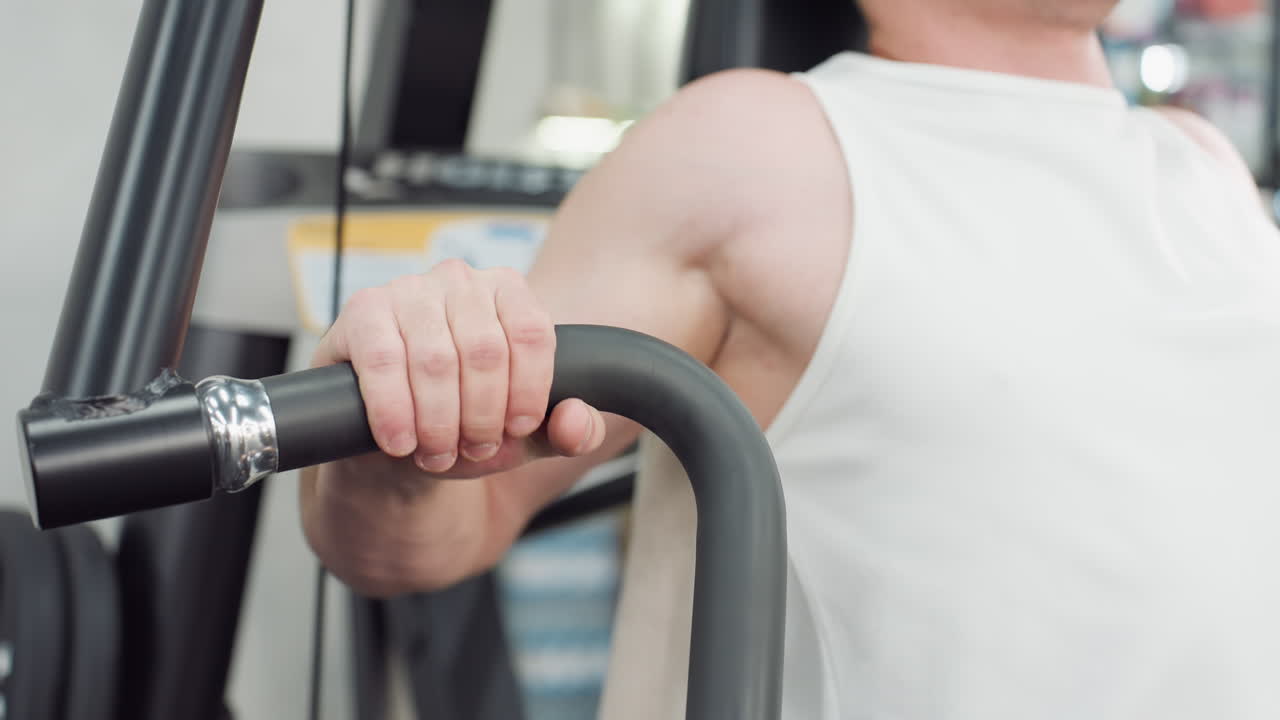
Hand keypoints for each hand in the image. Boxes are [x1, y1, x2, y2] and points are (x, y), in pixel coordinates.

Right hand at [312, 259, 606, 476]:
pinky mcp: (363, 311)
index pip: (532, 332)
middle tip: (472, 450)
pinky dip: (394, 410)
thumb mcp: (527, 437)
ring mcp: (409, 290)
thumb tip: (576, 420)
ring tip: (437, 453)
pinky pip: (383, 360)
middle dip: (481, 416)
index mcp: (508, 293)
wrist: (398, 440)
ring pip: (435, 360)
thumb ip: (572, 432)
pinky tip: (400, 441)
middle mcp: (460, 280)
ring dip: (438, 421)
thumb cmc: (465, 423)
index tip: (517, 430)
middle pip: (485, 350)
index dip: (528, 391)